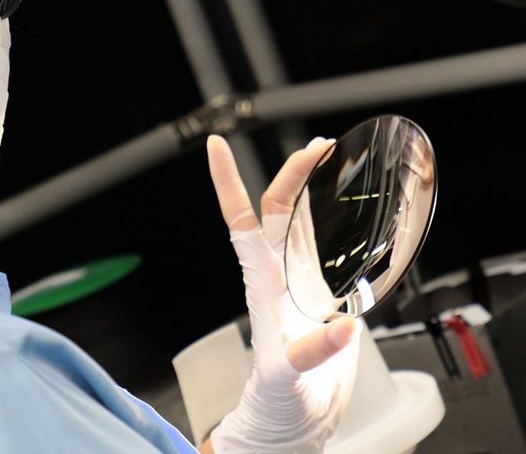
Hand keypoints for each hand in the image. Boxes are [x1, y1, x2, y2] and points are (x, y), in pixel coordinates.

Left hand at [206, 135, 361, 452]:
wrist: (294, 414)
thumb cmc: (280, 395)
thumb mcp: (289, 375)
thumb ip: (312, 352)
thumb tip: (341, 328)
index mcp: (262, 283)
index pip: (241, 220)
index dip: (227, 182)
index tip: (216, 147)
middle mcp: (277, 273)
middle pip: (277, 209)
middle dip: (294, 173)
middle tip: (319, 146)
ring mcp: (298, 280)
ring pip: (298, 221)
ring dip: (311, 188)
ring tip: (330, 158)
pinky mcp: (319, 291)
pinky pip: (323, 245)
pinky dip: (332, 218)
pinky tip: (344, 206)